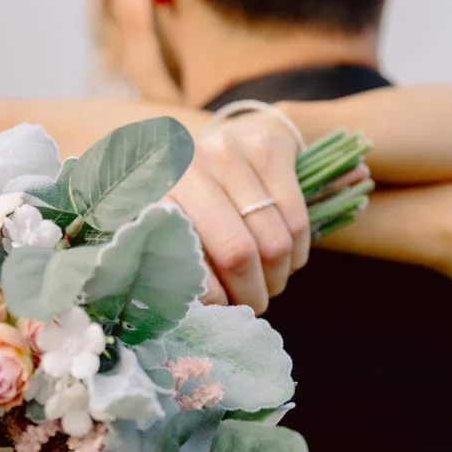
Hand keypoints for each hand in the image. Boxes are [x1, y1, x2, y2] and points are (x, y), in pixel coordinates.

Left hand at [168, 112, 311, 313]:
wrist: (212, 134)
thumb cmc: (182, 195)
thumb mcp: (161, 225)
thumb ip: (168, 261)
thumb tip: (193, 317)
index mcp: (154, 193)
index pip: (189, 262)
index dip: (211, 298)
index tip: (220, 313)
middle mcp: (188, 166)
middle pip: (237, 254)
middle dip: (251, 293)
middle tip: (251, 305)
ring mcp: (230, 152)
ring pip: (273, 242)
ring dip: (276, 277)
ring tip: (268, 284)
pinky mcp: (268, 148)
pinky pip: (296, 220)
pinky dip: (297, 253)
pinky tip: (286, 260)